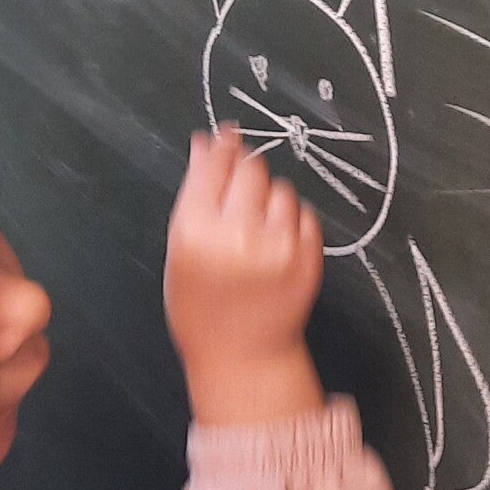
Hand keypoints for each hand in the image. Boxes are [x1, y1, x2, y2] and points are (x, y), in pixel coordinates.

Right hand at [165, 129, 325, 426]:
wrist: (243, 354)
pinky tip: (275, 242)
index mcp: (197, 234)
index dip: (220, 145)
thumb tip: (206, 144)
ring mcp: (279, 247)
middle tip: (238, 189)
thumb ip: (195, 194)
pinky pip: (303, 214)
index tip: (226, 135)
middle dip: (243, 170)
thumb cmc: (201, 305)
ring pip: (280, 189)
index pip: (214, 166)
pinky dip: (291, 220)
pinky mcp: (309, 257)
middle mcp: (239, 236)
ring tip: (255, 227)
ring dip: (268, 197)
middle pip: (250, 169)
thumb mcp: (180, 251)